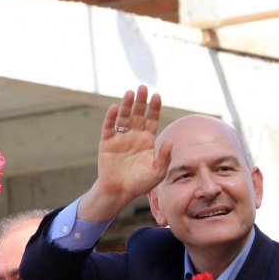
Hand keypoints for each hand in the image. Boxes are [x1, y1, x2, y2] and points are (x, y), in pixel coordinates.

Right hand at [78, 85, 172, 220]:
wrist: (119, 191)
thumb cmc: (140, 183)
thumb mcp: (158, 172)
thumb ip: (165, 157)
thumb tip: (171, 141)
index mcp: (147, 140)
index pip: (152, 120)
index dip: (154, 108)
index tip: (157, 96)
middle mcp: (134, 135)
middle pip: (138, 114)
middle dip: (141, 101)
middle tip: (143, 88)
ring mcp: (120, 137)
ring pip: (124, 117)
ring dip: (126, 105)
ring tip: (130, 93)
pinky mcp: (107, 142)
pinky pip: (109, 127)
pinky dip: (111, 117)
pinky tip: (115, 107)